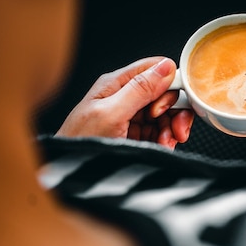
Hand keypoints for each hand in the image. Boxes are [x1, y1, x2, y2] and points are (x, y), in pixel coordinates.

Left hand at [56, 57, 193, 148]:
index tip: (167, 107)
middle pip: (164, 93)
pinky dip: (166, 140)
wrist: (69, 179)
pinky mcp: (134, 135)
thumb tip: (165, 66)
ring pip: (165, 114)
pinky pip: (160, 131)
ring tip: (166, 143)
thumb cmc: (80, 145)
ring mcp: (130, 117)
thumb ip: (139, 89)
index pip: (154, 69)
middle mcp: (124, 97)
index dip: (169, 85)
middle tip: (175, 130)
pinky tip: (162, 148)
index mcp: (115, 84)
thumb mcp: (111, 114)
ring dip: (171, 129)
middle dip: (174, 112)